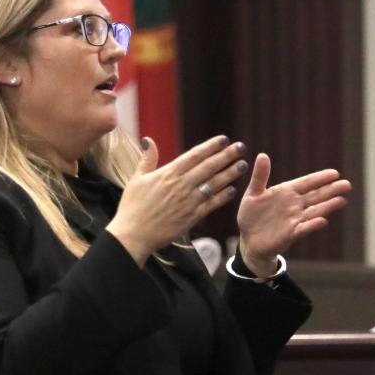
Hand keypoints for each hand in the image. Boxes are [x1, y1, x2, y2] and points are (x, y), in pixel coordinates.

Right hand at [107, 135, 247, 266]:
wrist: (134, 234)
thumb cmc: (132, 207)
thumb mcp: (136, 179)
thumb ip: (147, 159)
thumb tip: (148, 139)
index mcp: (168, 173)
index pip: (194, 155)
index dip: (211, 146)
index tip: (223, 140)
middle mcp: (181, 185)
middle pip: (209, 167)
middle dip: (226, 156)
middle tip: (241, 147)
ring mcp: (188, 201)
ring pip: (214, 184)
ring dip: (230, 174)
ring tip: (242, 165)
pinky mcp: (192, 217)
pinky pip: (212, 204)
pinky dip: (223, 197)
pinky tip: (232, 190)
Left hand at [237, 153, 351, 276]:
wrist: (249, 239)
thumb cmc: (251, 214)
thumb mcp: (253, 193)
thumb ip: (259, 176)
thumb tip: (262, 155)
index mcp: (286, 192)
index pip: (306, 183)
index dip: (319, 178)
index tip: (335, 173)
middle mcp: (294, 205)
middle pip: (315, 196)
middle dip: (331, 190)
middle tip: (347, 184)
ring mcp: (294, 219)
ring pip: (314, 211)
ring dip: (327, 206)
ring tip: (341, 200)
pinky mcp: (290, 234)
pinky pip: (303, 228)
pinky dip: (312, 225)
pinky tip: (322, 221)